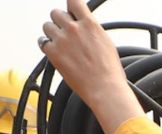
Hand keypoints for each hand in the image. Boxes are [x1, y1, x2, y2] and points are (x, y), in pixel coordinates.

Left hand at [39, 0, 141, 133]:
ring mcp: (62, 40)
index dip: (71, 7)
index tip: (71, 12)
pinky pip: (42, 42)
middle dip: (60, 21)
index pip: (73, 2)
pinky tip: (55, 52)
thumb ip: (91, 30)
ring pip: (47, 26)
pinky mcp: (53, 53)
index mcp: (90, 25)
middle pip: (56, 13)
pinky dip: (47, 46)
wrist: (105, 88)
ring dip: (52, 32)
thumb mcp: (106, 43)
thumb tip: (84, 25)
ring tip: (61, 43)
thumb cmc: (110, 71)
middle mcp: (74, 29)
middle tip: (66, 32)